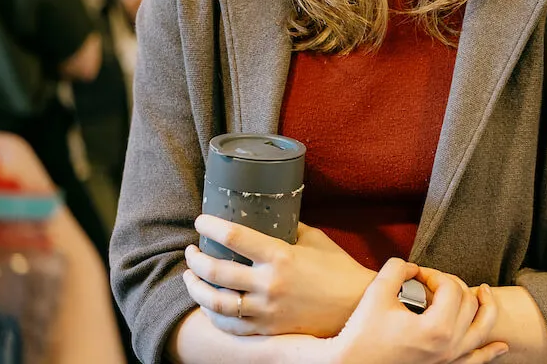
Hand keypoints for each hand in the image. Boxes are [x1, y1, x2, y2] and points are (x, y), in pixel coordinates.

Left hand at [183, 216, 374, 336]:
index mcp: (281, 256)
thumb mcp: (315, 239)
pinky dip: (212, 314)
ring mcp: (266, 310)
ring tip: (190, 276)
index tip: (201, 221)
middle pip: (216, 271)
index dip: (211, 226)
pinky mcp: (266, 330)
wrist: (355, 306)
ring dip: (195, 287)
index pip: (234, 236)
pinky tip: (207, 303)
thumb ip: (290, 228)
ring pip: (215, 302)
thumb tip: (269, 216)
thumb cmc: (338, 269)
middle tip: (192, 250)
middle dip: (195, 258)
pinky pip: (229, 325)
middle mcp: (269, 284)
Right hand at [333, 259, 507, 363]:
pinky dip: (491, 353)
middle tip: (434, 281)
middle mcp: (449, 347)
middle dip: (453, 285)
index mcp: (436, 329)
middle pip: (467, 304)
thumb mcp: (377, 293)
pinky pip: (475, 362)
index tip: (417, 275)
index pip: (450, 287)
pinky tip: (502, 346)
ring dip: (487, 309)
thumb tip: (413, 267)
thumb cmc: (361, 334)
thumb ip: (397, 268)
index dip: (435, 273)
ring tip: (485, 293)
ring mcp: (449, 362)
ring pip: (481, 331)